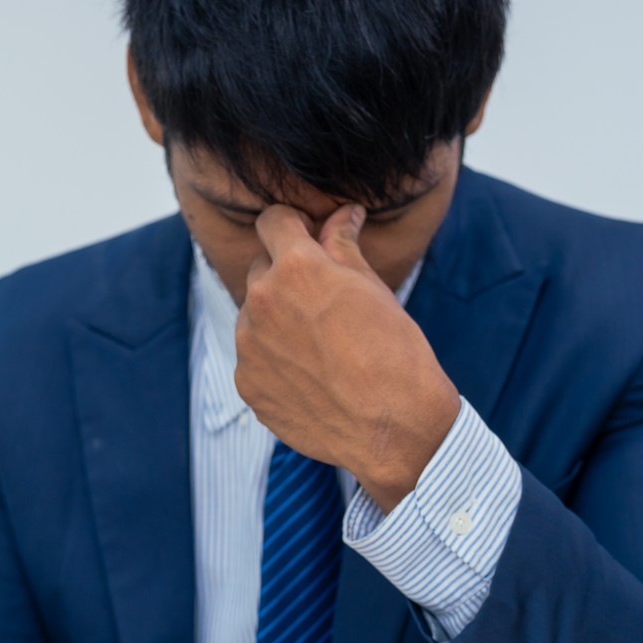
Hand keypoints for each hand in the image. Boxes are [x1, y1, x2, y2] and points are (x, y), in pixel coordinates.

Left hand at [235, 204, 461, 511]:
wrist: (393, 428)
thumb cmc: (394, 353)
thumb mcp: (373, 288)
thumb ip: (342, 245)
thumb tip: (340, 214)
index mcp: (294, 267)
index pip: (272, 220)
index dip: (291, 226)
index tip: (305, 238)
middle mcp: (261, 301)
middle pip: (261, 269)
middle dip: (285, 276)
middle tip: (324, 304)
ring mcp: (248, 347)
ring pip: (255, 317)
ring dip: (278, 321)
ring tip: (321, 348)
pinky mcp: (247, 384)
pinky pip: (254, 359)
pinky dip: (275, 362)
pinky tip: (311, 378)